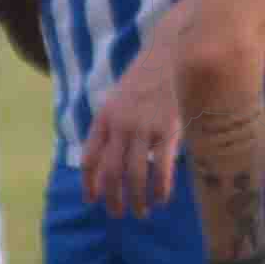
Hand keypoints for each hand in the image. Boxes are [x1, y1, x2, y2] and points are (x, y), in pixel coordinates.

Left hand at [79, 36, 183, 215]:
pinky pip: (161, 168)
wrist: (175, 50)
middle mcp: (120, 125)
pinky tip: (161, 199)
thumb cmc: (150, 73)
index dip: (89, 183)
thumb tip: (113, 154)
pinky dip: (159, 189)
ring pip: (134, 175)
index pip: (90, 157)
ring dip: (136, 199)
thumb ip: (115, 123)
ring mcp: (144, 128)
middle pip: (110, 172)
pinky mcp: (168, 130)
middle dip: (112, 198)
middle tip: (118, 213)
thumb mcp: (122, 95)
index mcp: (105, 116)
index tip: (91, 200)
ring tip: (141, 212)